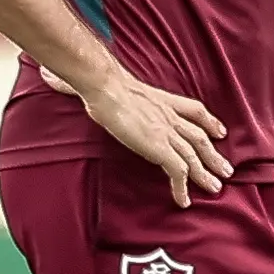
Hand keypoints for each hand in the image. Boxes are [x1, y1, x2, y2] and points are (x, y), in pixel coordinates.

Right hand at [43, 66, 231, 208]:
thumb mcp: (101, 81)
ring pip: (194, 157)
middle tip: (226, 171)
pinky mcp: (160, 148)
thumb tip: (47, 72)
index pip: (194, 111)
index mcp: (162, 100)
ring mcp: (167, 132)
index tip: (220, 132)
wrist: (106, 86)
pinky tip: (184, 201)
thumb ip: (82, 83)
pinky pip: (177, 172)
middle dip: (214, 156)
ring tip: (216, 188)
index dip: (209, 122)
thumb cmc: (101, 82)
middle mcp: (169, 117)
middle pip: (200, 138)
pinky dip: (182, 187)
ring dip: (205, 174)